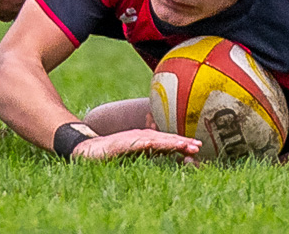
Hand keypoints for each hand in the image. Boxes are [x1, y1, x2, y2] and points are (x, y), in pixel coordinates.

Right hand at [71, 128, 200, 162]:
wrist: (90, 150)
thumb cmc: (113, 151)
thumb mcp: (135, 151)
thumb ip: (149, 150)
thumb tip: (165, 151)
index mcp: (148, 139)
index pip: (169, 141)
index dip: (183, 143)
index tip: (198, 147)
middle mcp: (143, 136)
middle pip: (166, 139)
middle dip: (182, 142)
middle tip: (198, 146)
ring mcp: (134, 139)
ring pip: (155, 140)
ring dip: (170, 142)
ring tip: (184, 146)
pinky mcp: (123, 144)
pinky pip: (137, 144)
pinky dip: (148, 144)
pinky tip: (155, 145)